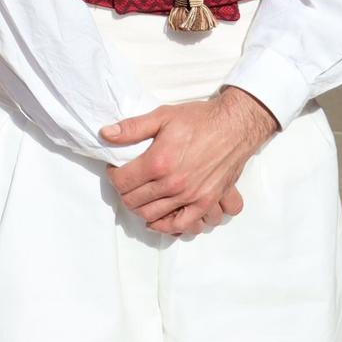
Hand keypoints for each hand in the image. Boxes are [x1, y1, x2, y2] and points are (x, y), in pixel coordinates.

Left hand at [102, 87, 279, 236]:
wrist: (235, 126)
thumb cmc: (199, 119)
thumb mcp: (162, 116)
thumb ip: (132, 127)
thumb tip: (105, 134)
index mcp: (159, 162)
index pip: (122, 181)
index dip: (114, 175)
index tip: (116, 169)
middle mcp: (173, 184)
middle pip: (134, 201)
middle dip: (125, 193)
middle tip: (127, 182)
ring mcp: (190, 197)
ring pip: (152, 216)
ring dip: (141, 209)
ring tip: (141, 196)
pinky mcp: (206, 203)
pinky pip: (182, 225)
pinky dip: (167, 226)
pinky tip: (159, 218)